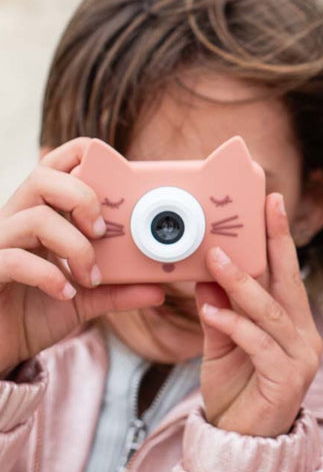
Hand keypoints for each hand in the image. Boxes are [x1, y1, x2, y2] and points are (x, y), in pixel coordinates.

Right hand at [0, 138, 164, 375]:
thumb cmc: (33, 313)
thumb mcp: (85, 299)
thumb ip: (119, 289)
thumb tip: (159, 288)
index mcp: (40, 216)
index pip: (55, 167)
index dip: (83, 158)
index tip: (117, 184)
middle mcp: (15, 222)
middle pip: (42, 177)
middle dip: (82, 197)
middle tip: (103, 232)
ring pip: (34, 217)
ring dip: (75, 246)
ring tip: (90, 275)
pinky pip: (12, 259)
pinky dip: (48, 275)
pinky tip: (64, 293)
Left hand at [197, 193, 322, 436]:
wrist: (239, 446)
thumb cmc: (235, 394)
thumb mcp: (220, 347)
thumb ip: (218, 313)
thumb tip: (205, 276)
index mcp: (292, 324)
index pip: (286, 275)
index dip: (279, 239)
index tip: (271, 202)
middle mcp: (304, 336)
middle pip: (289, 283)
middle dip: (276, 243)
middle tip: (261, 208)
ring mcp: (301, 358)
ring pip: (271, 312)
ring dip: (242, 285)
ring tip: (214, 261)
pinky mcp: (288, 379)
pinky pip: (259, 344)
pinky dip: (234, 325)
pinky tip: (210, 311)